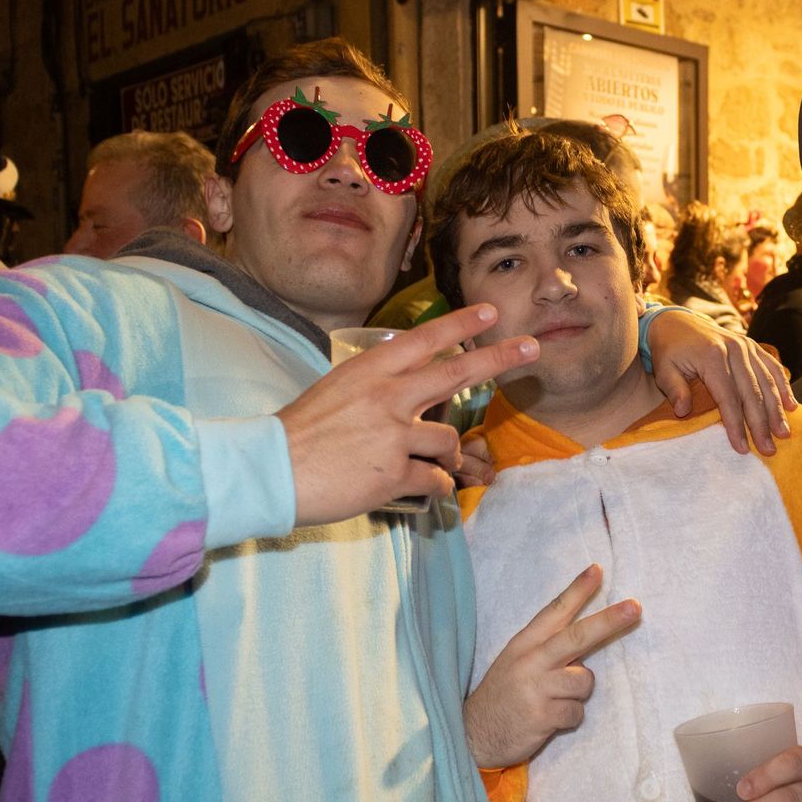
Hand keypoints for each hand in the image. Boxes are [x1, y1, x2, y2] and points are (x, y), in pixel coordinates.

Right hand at [279, 305, 536, 524]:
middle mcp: (388, 395)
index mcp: (370, 371)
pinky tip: (426, 490)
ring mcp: (393, 434)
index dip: (461, 324)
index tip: (491, 312)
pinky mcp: (394, 473)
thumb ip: (375, 388)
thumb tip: (405, 394)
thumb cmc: (298, 432)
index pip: (425, 339)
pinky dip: (437, 487)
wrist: (269, 470)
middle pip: (457, 371)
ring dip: (451, 456)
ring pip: (449, 440)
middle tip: (532, 347)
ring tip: (440, 465)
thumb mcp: (336, 391)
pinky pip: (435, 479)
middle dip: (499, 358)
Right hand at [465, 564, 640, 768]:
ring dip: (577, 694)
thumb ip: (548, 649)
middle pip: (577, 637)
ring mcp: (536, 689)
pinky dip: (569, 718)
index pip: (555, 611)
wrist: (473, 735)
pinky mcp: (542, 717)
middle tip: (635, 607)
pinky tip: (548, 720)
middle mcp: (531, 661)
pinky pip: (577, 713)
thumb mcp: (517, 661)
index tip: (597, 570)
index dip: (577, 590)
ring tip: (554, 701)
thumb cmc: (504, 694)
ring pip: (584, 682)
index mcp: (525, 643)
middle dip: (609, 621)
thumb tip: (587, 642)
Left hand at [645, 308, 794, 454]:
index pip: (728, 398)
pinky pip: (772, 367)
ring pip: (767, 382)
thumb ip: (675, 390)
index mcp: (712, 356)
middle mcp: (734, 349)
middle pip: (752, 393)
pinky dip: (783, 387)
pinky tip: (791, 406)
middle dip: (761, 424)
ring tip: (783, 434)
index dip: (736, 425)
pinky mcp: (753, 346)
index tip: (742, 448)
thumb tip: (683, 412)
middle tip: (769, 449)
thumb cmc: (669, 350)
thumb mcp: (663, 370)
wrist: (675, 321)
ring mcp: (746, 346)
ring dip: (777, 410)